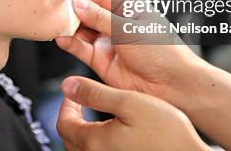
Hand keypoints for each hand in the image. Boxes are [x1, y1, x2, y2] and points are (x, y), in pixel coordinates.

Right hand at [55, 0, 203, 102]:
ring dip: (69, 27)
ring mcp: (108, 43)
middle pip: (88, 12)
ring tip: (57, 24)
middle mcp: (116, 24)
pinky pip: (82, 49)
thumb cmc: (162, 52)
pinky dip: (70, 43)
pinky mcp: (102, 62)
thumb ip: (100, 17)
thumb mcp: (128, 29)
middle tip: (56, 8)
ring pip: (82, 30)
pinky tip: (62, 38)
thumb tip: (77, 2)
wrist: (174, 86)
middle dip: (72, 10)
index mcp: (128, 8)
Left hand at [57, 76, 208, 150]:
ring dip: (83, 132)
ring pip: (82, 150)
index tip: (75, 94)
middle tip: (82, 103)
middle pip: (70, 139)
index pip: (63, 124)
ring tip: (98, 117)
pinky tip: (114, 134)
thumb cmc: (167, 135)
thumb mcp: (130, 102)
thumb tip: (68, 86)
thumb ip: (95, 94)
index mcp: (95, 142)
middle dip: (72, 118)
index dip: (66, 105)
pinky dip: (98, 144)